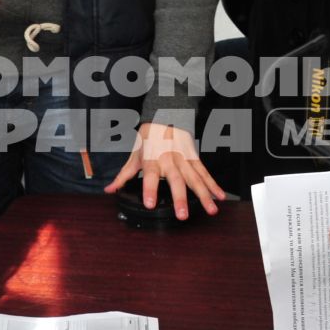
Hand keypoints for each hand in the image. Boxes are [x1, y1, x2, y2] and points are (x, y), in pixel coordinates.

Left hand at [104, 120, 228, 218]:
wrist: (166, 114)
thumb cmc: (149, 137)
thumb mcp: (134, 154)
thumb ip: (124, 175)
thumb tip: (110, 190)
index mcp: (152, 159)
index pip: (150, 175)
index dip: (149, 189)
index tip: (150, 204)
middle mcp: (170, 160)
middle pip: (177, 180)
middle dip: (180, 198)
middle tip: (183, 215)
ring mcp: (184, 159)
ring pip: (195, 178)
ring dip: (204, 195)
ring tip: (211, 210)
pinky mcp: (195, 157)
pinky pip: (205, 173)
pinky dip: (213, 185)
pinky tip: (219, 196)